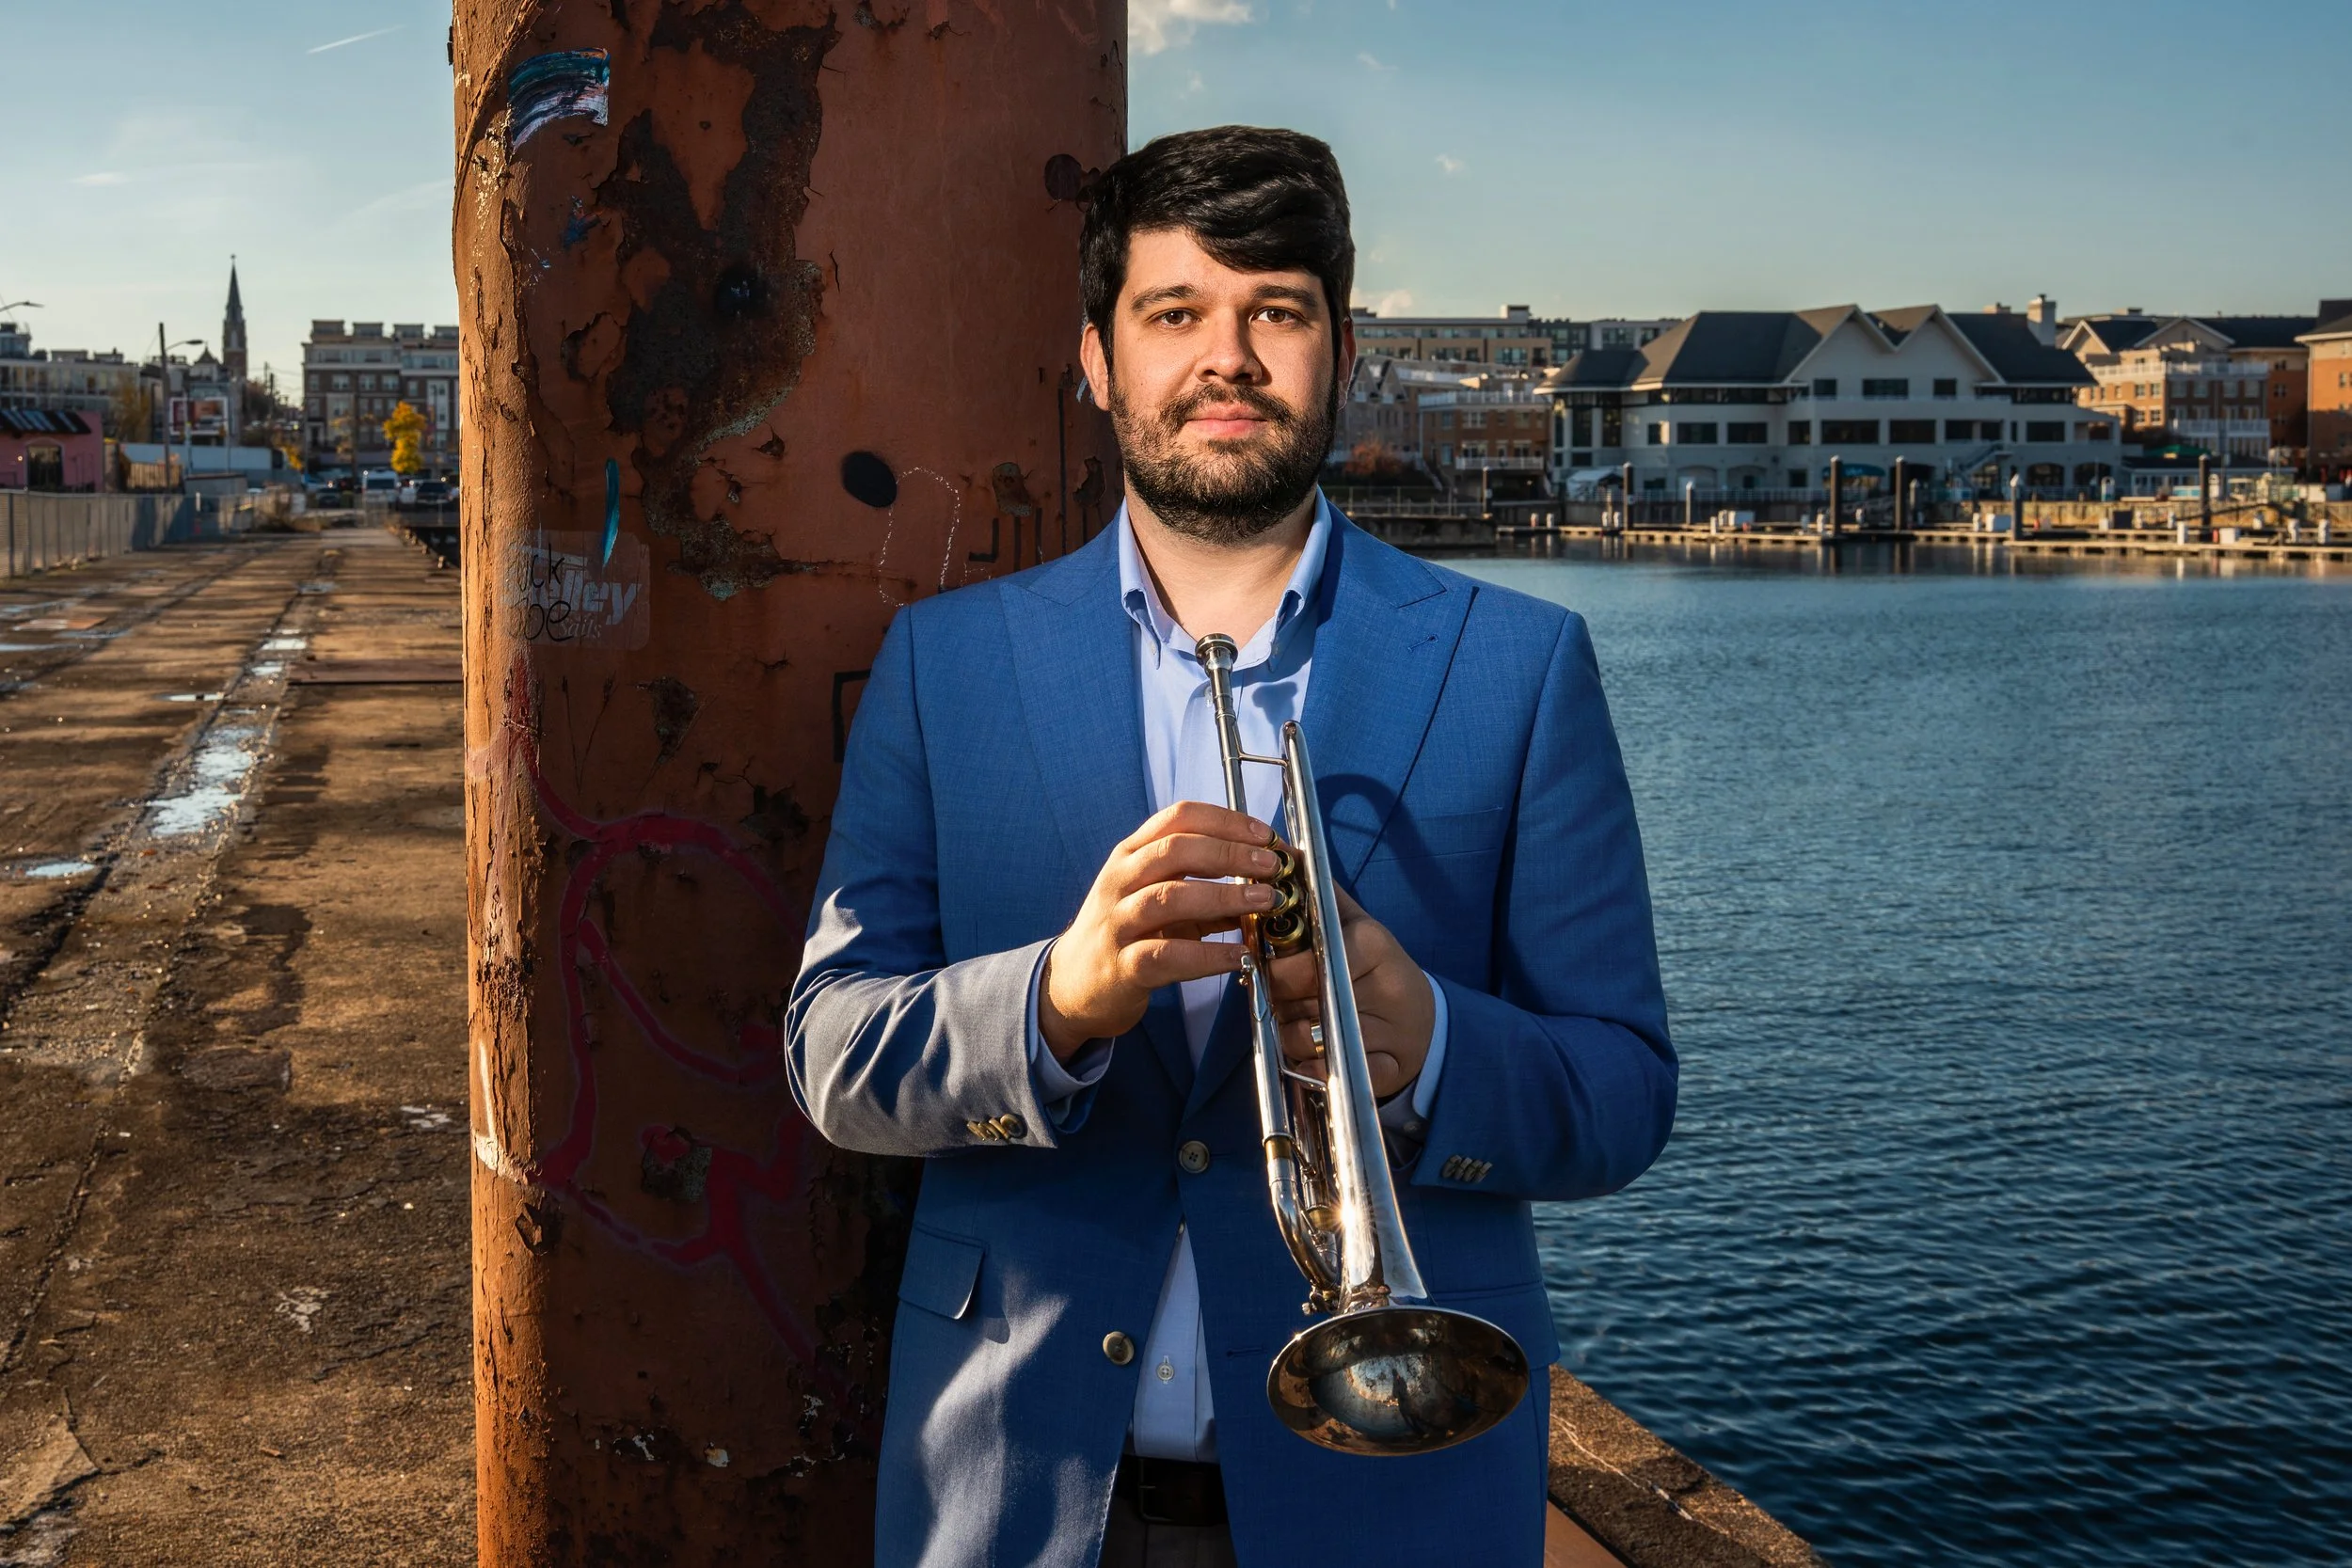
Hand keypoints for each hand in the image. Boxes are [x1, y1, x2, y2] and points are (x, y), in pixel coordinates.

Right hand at [1039, 801, 1279, 1061]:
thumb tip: (1267, 879)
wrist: (1072, 984)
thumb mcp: (1159, 897)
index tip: (1266, 834)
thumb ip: (1206, 885)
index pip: (1179, 818)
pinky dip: (1208, 956)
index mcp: (1131, 854)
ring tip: (1265, 901)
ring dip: (1224, 896)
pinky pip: (1167, 956)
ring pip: (1169, 898)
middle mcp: (1120, 881)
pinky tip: (1239, 956)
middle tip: (1272, 865)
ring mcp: (1117, 922)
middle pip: (1176, 850)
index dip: (1227, 820)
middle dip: (1230, 853)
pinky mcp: (1121, 966)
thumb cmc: (1127, 933)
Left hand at [1264, 884, 1433, 1099]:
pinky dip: (1314, 1069)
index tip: (1276, 969)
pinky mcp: (1385, 1070)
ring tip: (1309, 1023)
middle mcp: (1379, 986)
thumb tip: (1285, 854)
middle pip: (1296, 1001)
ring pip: (1303, 1040)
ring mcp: (1384, 1032)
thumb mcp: (1357, 925)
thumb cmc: (1378, 970)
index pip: (1299, 963)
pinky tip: (1324, 1054)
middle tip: (1292, 998)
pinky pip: (1324, 1073)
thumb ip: (1321, 896)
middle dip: (1281, 1003)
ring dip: (1292, 1037)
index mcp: (1369, 945)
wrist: (1427, 1023)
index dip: (1276, 970)